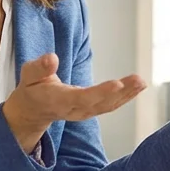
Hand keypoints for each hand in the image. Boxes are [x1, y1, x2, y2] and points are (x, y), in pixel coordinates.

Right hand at [1, 54, 145, 153]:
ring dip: (128, 94)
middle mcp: (74, 110)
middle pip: (100, 103)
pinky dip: (126, 97)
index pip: (82, 98)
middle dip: (120, 93)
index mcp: (58, 101)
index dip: (100, 92)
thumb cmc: (32, 88)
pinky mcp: (91, 110)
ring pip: (109, 106)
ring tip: (141, 81)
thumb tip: (51, 58)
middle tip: (138, 79)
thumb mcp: (28, 75)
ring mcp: (84, 112)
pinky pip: (111, 105)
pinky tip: (139, 86)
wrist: (33, 110)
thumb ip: (39, 68)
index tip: (117, 83)